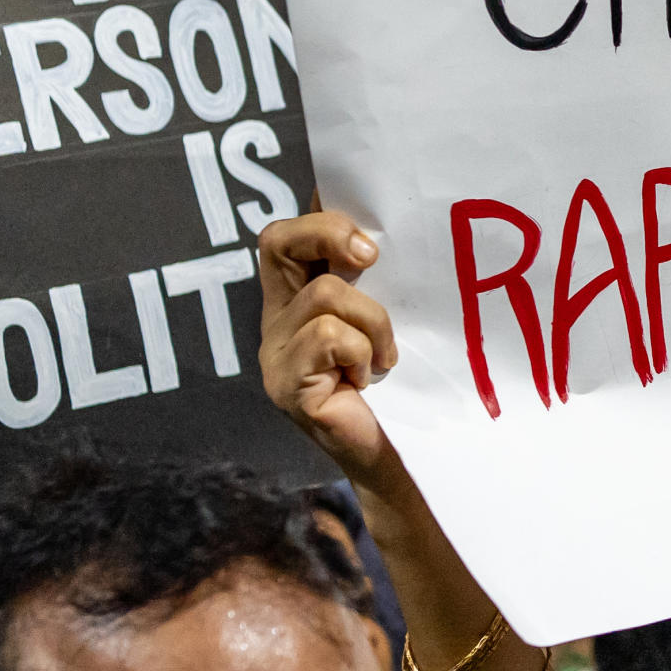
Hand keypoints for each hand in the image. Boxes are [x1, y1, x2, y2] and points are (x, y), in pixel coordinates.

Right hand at [258, 213, 400, 486]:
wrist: (394, 454)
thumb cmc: (395, 385)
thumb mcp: (382, 320)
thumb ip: (373, 283)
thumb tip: (384, 232)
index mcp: (296, 300)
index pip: (285, 236)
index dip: (317, 216)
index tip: (365, 227)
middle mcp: (275, 321)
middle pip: (276, 241)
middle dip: (327, 233)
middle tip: (370, 256)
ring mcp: (275, 354)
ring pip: (325, 294)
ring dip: (372, 322)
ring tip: (383, 356)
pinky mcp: (285, 384)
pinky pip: (328, 336)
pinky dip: (361, 353)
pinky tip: (367, 379)